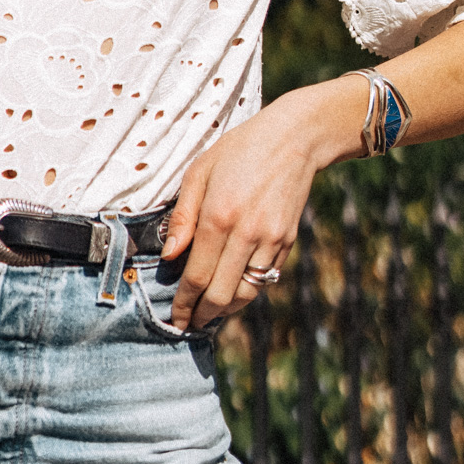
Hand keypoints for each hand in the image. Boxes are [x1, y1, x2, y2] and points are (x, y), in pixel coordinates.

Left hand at [159, 83, 357, 329]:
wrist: (293, 139)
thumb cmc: (238, 151)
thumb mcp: (199, 171)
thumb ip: (183, 216)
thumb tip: (170, 256)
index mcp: (218, 216)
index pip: (196, 276)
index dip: (184, 303)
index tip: (176, 318)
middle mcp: (246, 234)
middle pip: (221, 295)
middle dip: (202, 315)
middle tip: (188, 324)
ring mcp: (270, 241)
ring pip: (245, 294)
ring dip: (225, 310)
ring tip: (208, 313)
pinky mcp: (287, 242)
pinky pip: (264, 280)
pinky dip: (246, 292)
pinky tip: (232, 291)